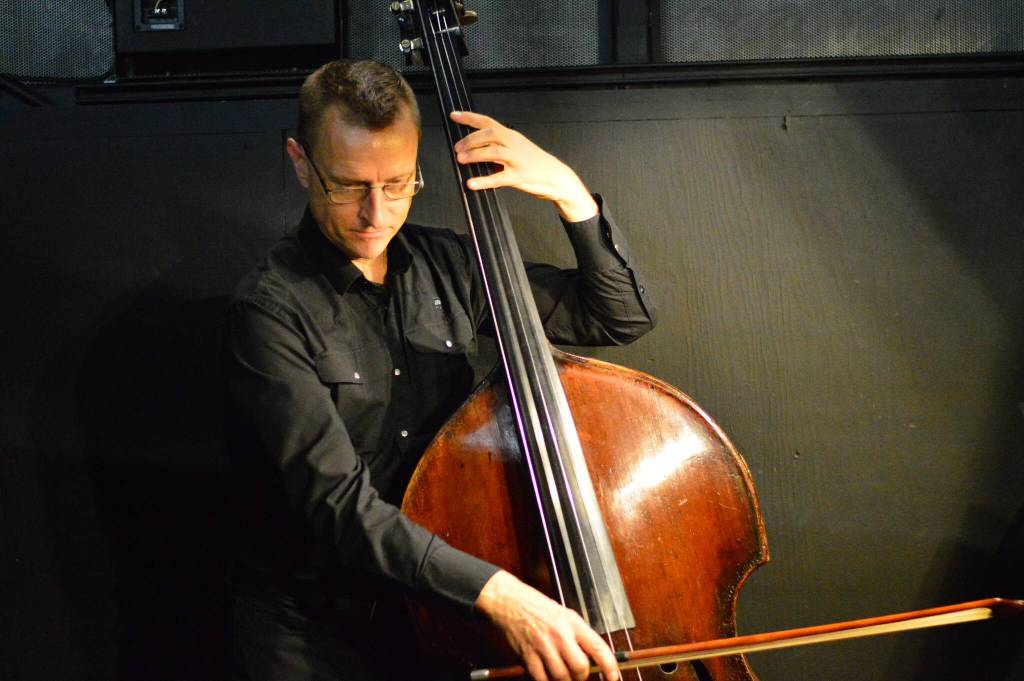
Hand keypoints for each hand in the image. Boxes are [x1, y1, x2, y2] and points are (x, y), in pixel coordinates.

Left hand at [450, 111, 598, 222]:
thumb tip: (475, 148)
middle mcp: (515, 144)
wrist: (558, 177)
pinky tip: (472, 183)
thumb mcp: (518, 148)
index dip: (470, 118)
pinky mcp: (520, 177)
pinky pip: (499, 178)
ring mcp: (518, 160)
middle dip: (470, 140)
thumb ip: (499, 146)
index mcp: (512, 136)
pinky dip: (484, 181)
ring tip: (461, 160)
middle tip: (457, 148)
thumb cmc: (536, 164)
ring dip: (474, 155)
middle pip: (490, 134)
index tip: (454, 115)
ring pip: (493, 152)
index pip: (488, 122)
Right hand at [475, 570, 620, 680]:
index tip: (613, 678)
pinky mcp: (527, 656)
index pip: (598, 647)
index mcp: (572, 622)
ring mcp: (542, 646)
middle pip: (580, 668)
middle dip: (581, 677)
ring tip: (561, 674)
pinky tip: (545, 675)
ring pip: (561, 677)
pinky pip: (542, 680)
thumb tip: (592, 657)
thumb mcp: (563, 614)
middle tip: (577, 674)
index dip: (610, 666)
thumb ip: (577, 634)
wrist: (507, 601)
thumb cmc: (535, 606)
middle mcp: (559, 634)